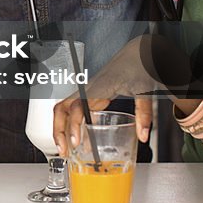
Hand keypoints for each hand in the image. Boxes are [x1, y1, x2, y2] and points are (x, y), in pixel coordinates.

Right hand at [51, 38, 154, 155]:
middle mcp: (89, 89)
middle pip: (62, 108)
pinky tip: (79, 139)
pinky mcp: (91, 95)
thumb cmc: (139, 66)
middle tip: (63, 150)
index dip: (73, 126)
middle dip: (58, 130)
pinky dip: (71, 124)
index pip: (77, 107)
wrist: (137, 52)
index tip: (75, 142)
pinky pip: (74, 110)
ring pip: (64, 109)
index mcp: (100, 87)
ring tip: (65, 148)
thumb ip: (144, 114)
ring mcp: (87, 92)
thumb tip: (142, 135)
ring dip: (61, 128)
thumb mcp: (145, 91)